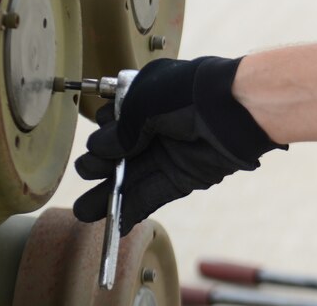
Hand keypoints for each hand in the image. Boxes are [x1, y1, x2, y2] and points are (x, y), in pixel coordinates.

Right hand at [73, 56, 286, 234]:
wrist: (231, 108)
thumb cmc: (186, 93)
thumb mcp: (142, 103)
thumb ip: (119, 131)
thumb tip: (98, 149)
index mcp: (146, 98)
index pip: (114, 120)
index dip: (102, 133)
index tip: (94, 146)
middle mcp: (155, 125)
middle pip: (120, 151)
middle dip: (99, 165)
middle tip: (87, 172)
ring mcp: (168, 153)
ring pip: (132, 177)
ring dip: (109, 195)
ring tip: (85, 211)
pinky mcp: (183, 177)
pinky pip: (153, 194)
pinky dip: (134, 209)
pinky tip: (115, 222)